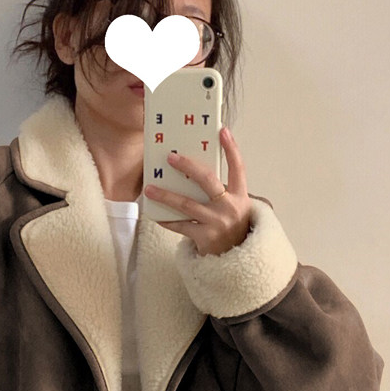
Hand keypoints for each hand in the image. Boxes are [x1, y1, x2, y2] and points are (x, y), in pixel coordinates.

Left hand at [143, 127, 251, 256]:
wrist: (236, 260)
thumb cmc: (231, 226)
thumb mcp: (234, 206)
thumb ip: (221, 191)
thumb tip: (193, 171)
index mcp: (240, 196)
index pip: (238, 167)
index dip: (231, 148)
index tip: (222, 130)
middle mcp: (230, 207)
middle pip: (208, 180)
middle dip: (188, 166)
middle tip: (170, 157)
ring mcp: (217, 223)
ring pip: (187, 205)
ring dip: (166, 195)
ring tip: (149, 189)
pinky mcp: (204, 238)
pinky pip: (180, 226)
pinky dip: (167, 220)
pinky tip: (154, 214)